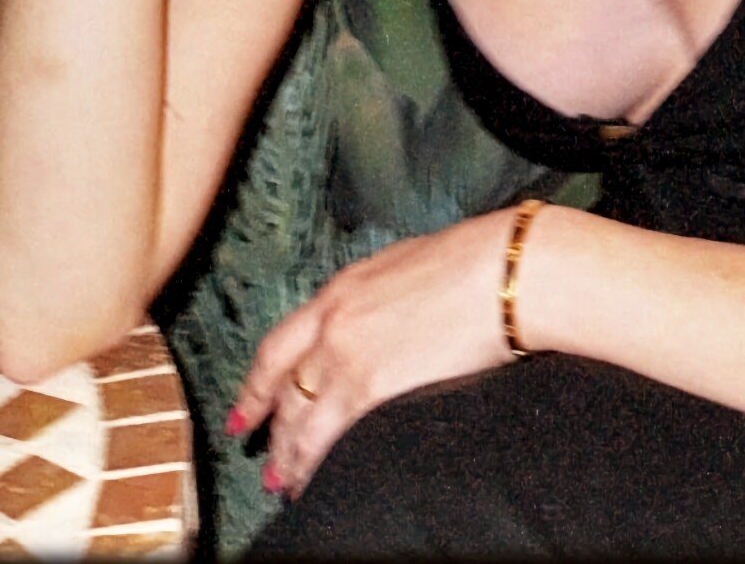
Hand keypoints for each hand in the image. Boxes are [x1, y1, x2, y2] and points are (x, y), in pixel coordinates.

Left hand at [229, 212, 517, 499]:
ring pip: (299, 420)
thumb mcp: (404, 264)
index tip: (245, 410)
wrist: (499, 273)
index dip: (256, 385)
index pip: (279, 346)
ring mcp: (348, 359)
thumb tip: (375, 317)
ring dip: (288, 457)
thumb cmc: (471, 261)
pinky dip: (313, 465)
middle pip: (285, 389)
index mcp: (341, 291)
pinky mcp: (371, 390)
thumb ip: (375, 296)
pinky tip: (312, 481)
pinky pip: (326, 439)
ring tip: (283, 483)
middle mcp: (333, 325)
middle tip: (263, 457)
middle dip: (269, 428)